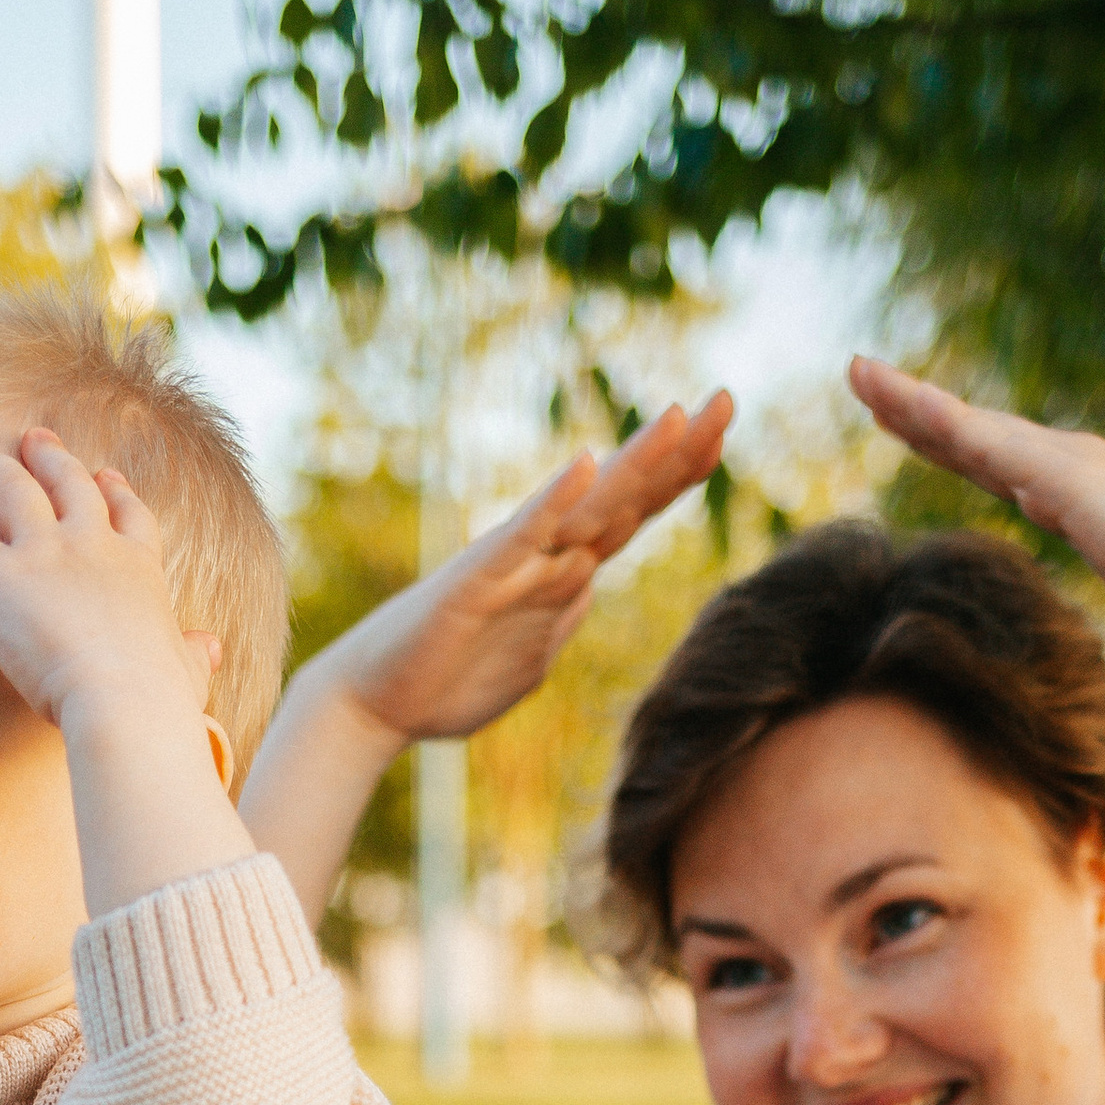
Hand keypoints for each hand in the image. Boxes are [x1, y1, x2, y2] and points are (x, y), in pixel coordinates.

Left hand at [0, 435, 215, 737]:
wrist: (124, 700)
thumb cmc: (158, 697)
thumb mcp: (185, 670)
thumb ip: (190, 653)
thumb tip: (208, 647)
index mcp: (139, 569)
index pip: (130, 517)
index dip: (115, 493)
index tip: (106, 476)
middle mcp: (93, 546)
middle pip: (70, 485)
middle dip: (51, 459)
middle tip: (35, 439)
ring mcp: (45, 553)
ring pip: (13, 491)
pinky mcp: (1, 574)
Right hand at [320, 391, 735, 750]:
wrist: (376, 705)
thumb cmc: (446, 684)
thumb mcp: (528, 660)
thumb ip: (558, 619)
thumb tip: (586, 586)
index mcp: (562, 576)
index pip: (634, 515)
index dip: (679, 476)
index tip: (724, 432)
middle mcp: (544, 557)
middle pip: (625, 498)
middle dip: (678, 453)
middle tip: (728, 398)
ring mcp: (513, 564)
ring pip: (585, 508)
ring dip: (633, 465)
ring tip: (678, 417)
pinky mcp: (477, 581)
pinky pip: (522, 536)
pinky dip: (553, 501)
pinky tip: (584, 465)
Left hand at [847, 360, 1104, 663]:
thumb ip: (1102, 563)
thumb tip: (1096, 558)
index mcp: (1070, 489)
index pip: (986, 458)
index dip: (937, 436)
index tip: (892, 419)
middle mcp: (1064, 463)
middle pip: (968, 429)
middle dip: (910, 403)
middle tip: (857, 374)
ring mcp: (1066, 465)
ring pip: (971, 425)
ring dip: (914, 399)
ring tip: (862, 374)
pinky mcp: (1068, 479)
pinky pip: (993, 446)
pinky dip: (949, 424)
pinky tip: (909, 408)